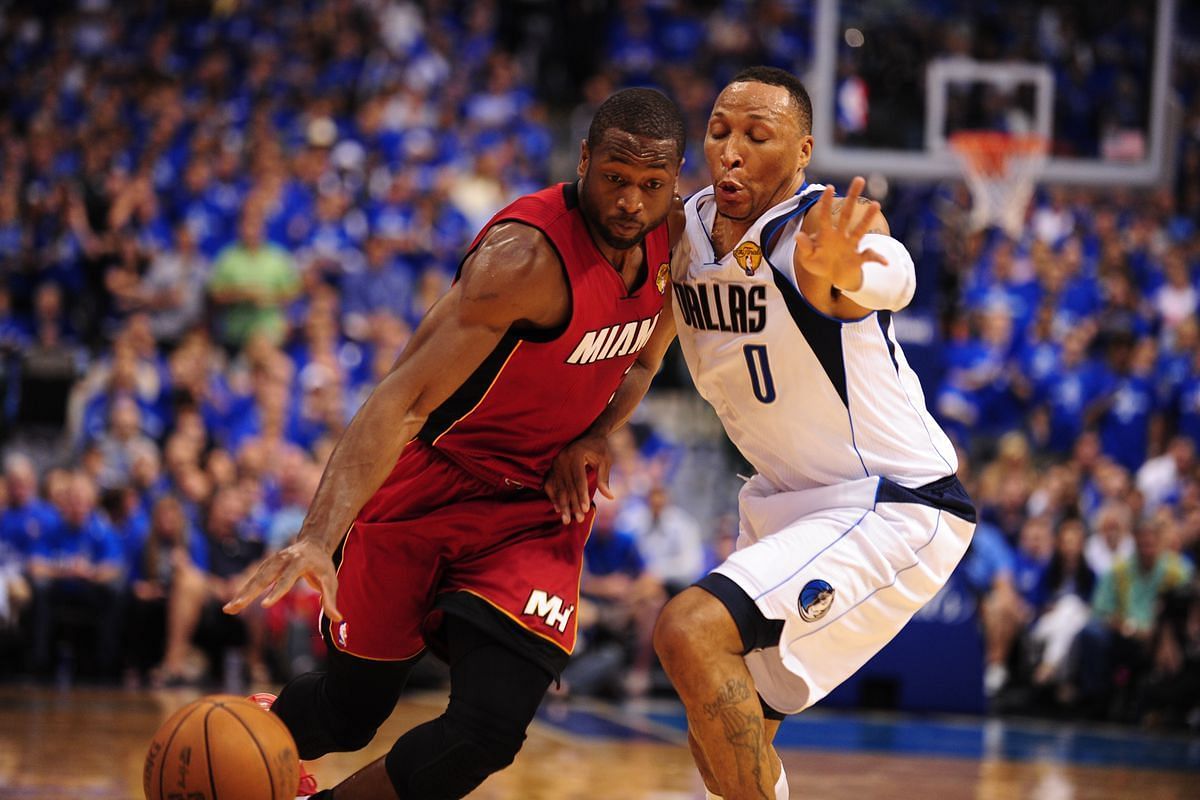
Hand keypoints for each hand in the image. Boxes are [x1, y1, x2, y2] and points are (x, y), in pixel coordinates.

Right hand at [223, 538, 341, 621]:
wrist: (312, 543)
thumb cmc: (322, 565)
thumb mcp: (330, 580)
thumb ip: (330, 600)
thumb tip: (338, 619)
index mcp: (299, 562)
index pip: (287, 579)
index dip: (277, 591)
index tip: (265, 604)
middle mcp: (282, 560)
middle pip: (263, 578)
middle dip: (249, 593)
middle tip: (236, 607)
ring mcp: (271, 562)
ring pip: (254, 579)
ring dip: (241, 594)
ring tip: (229, 610)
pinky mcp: (265, 566)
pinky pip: (252, 580)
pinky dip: (242, 591)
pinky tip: (234, 604)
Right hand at [545, 433, 613, 523]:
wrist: (588, 435)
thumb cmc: (599, 448)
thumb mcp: (605, 460)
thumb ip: (604, 478)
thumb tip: (610, 497)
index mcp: (576, 454)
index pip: (578, 479)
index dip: (582, 495)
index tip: (586, 509)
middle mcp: (562, 458)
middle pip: (567, 486)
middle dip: (573, 504)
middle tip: (579, 519)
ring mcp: (555, 463)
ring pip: (558, 488)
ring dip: (563, 505)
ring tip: (567, 520)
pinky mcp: (552, 467)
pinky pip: (551, 485)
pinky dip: (554, 498)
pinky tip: (558, 509)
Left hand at [794, 177, 883, 289]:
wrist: (833, 277)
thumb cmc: (819, 263)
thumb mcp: (807, 258)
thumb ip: (804, 247)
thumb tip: (799, 235)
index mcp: (826, 235)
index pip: (825, 216)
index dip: (826, 203)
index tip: (830, 187)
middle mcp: (840, 236)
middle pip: (846, 214)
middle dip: (852, 197)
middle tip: (859, 179)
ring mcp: (850, 246)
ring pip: (860, 230)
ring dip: (867, 218)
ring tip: (876, 204)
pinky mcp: (858, 259)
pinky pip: (870, 257)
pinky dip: (878, 259)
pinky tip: (886, 263)